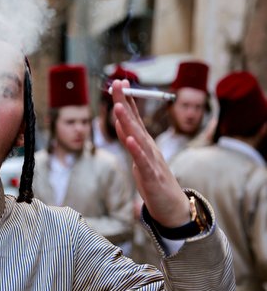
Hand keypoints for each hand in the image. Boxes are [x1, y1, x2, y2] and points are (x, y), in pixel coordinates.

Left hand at [111, 79, 190, 227]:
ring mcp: (151, 160)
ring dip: (128, 121)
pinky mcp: (151, 176)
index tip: (119, 82)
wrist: (173, 208)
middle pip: (134, 122)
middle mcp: (149, 147)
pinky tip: (130, 138)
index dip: (126, 100)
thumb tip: (121, 124)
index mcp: (144, 143)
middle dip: (124, 103)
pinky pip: (142, 160)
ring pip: (138, 137)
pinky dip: (136, 149)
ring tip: (118, 106)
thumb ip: (130, 142)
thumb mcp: (138, 159)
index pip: (135, 117)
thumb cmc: (155, 182)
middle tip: (118, 84)